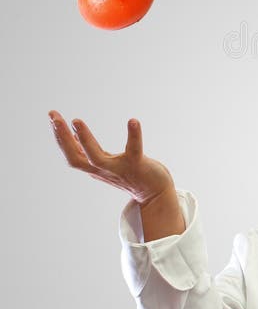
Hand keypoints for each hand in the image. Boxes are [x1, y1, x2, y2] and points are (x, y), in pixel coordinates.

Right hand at [49, 110, 174, 206]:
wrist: (153, 193)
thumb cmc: (129, 173)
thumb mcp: (105, 161)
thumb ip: (89, 151)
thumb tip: (74, 136)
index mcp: (93, 167)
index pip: (70, 153)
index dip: (59, 137)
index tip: (52, 116)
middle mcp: (102, 170)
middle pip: (75, 158)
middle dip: (62, 138)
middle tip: (54, 117)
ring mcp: (119, 169)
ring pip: (96, 158)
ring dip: (84, 140)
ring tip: (76, 121)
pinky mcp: (137, 165)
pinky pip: (134, 149)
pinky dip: (133, 135)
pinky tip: (133, 120)